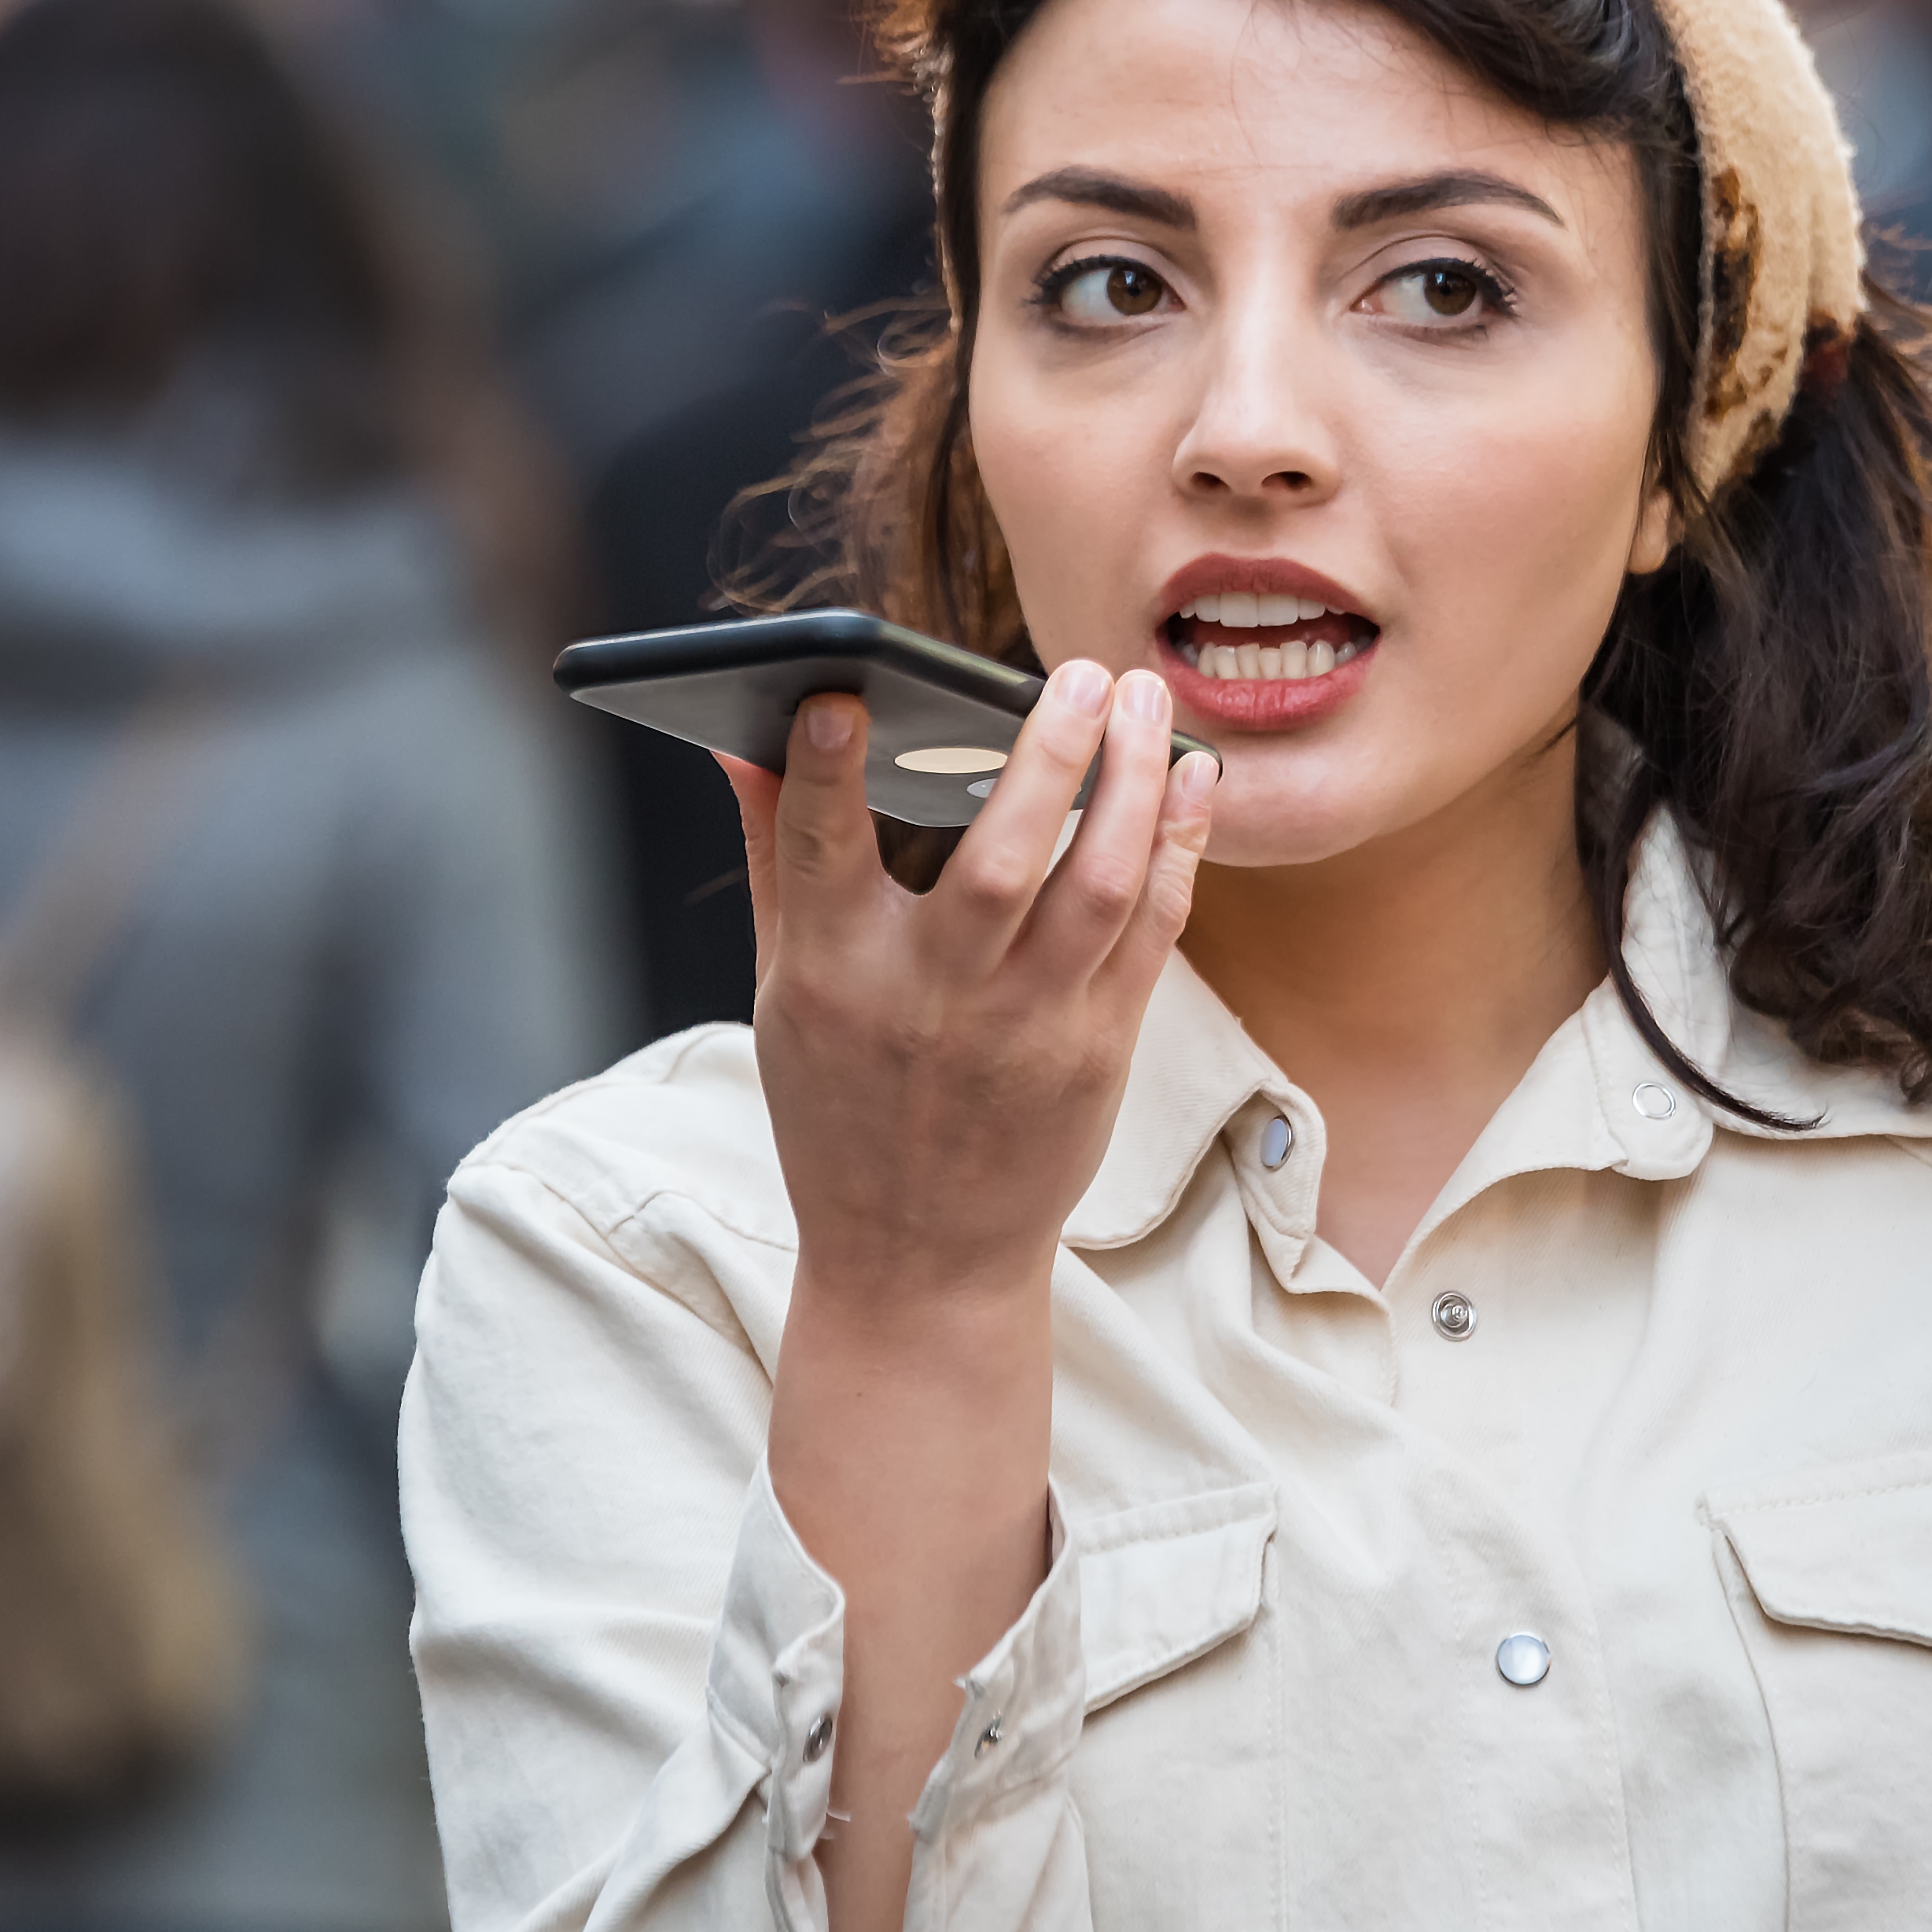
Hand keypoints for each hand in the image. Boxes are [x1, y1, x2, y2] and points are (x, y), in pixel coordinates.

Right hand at [720, 660, 1217, 1323]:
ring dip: (1135, 781)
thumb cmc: (842, 1109)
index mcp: (835, 976)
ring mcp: (1026, 1028)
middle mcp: (934, 999)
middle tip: (1084, 672)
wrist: (922, 1258)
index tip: (838, 690)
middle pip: (1001, 858)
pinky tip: (1188, 780)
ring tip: (1150, 699)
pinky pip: (1152, 930)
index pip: (822, 852)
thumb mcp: (781, 992)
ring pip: (1099, 884)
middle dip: (1048, 751)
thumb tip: (742, 742)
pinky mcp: (1098, 1051)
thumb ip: (776, 858)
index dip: (825, 771)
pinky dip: (1178, 847)